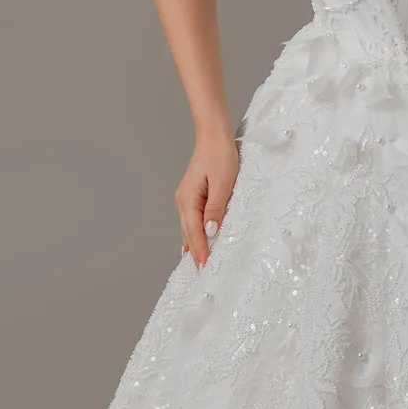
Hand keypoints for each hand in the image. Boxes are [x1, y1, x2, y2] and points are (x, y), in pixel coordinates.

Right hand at [176, 131, 239, 266]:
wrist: (213, 135)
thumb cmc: (220, 156)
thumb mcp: (223, 184)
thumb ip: (216, 209)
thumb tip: (210, 231)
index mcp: (189, 200)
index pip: (195, 232)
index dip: (201, 251)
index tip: (205, 267)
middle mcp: (183, 201)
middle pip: (188, 233)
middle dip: (195, 253)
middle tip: (201, 273)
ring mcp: (185, 197)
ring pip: (188, 227)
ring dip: (193, 244)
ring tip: (197, 262)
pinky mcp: (192, 194)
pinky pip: (191, 219)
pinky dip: (193, 232)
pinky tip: (194, 240)